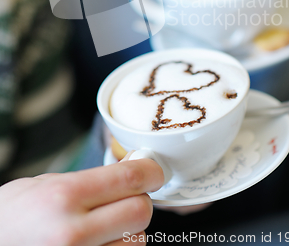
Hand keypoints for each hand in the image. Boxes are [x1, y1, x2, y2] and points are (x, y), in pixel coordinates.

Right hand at [0, 159, 163, 245]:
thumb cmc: (10, 218)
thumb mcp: (44, 185)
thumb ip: (89, 180)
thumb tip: (132, 170)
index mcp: (64, 196)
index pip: (130, 178)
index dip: (151, 171)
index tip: (154, 171)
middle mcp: (73, 232)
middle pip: (141, 211)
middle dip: (139, 202)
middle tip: (126, 200)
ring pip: (137, 242)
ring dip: (128, 233)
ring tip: (102, 229)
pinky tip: (98, 244)